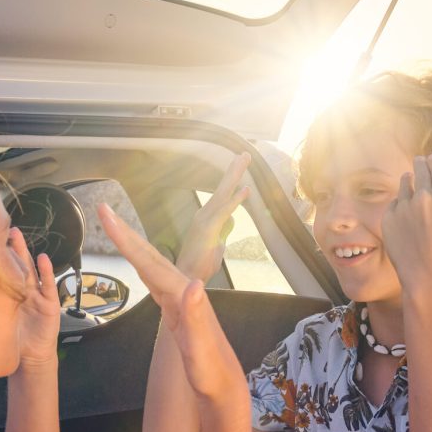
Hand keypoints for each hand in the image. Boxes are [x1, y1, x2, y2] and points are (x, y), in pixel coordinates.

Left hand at [10, 227, 60, 366]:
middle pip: (14, 264)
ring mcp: (37, 295)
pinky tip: (42, 259)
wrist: (30, 357)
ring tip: (16, 235)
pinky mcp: (49, 303)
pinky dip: (46, 272)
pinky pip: (48, 286)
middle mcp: (23, 291)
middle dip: (8, 246)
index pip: (1, 271)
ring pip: (28, 269)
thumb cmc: (13, 340)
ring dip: (23, 251)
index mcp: (9, 294)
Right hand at [98, 204, 245, 402]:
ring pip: (152, 265)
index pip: (150, 262)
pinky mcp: (178, 311)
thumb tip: (193, 283)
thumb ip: (197, 317)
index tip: (106, 215)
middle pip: (150, 256)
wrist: (225, 388)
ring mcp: (182, 301)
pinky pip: (155, 280)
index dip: (126, 239)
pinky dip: (143, 266)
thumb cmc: (212, 374)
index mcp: (184, 297)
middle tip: (104, 209)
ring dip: (133, 245)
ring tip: (115, 227)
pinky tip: (139, 262)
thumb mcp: (201, 350)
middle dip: (126, 233)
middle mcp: (184, 292)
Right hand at [176, 153, 250, 281]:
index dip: (232, 180)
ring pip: (223, 195)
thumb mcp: (216, 244)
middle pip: (222, 189)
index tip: (240, 164)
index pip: (223, 195)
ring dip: (234, 177)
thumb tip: (231, 220)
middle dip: (234, 171)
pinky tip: (246, 190)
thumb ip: (223, 230)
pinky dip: (235, 201)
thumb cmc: (200, 265)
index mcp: (207, 218)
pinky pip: (224, 212)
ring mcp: (205, 221)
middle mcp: (204, 215)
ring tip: (243, 159)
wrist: (185, 278)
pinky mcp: (208, 230)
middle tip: (244, 153)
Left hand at [381, 154, 431, 291]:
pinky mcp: (388, 218)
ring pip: (404, 183)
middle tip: (420, 160)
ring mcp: (403, 207)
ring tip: (410, 180)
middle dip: (420, 163)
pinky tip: (404, 210)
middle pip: (419, 169)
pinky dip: (398, 204)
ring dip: (408, 180)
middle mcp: (422, 197)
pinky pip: (393, 203)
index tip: (431, 158)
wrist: (426, 277)